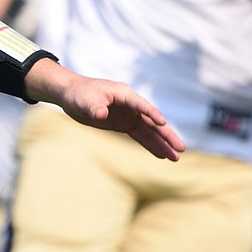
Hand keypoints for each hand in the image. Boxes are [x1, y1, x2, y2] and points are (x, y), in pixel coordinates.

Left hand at [24, 60, 184, 160]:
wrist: (71, 95)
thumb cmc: (79, 93)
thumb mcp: (85, 100)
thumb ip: (95, 107)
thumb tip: (102, 114)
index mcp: (124, 94)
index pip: (141, 105)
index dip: (151, 114)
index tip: (162, 123)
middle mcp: (131, 105)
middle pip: (152, 121)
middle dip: (167, 135)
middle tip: (181, 149)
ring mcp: (129, 115)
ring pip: (150, 131)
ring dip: (162, 144)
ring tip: (176, 158)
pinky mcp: (124, 124)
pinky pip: (140, 136)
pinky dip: (150, 145)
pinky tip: (161, 155)